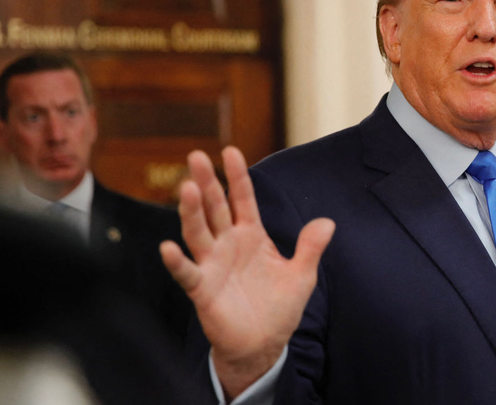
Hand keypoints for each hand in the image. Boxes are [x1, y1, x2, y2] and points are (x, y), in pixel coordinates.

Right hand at [160, 147, 334, 399]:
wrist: (264, 345)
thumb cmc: (279, 307)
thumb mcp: (302, 275)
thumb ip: (311, 247)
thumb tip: (328, 222)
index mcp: (251, 235)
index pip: (242, 199)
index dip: (237, 176)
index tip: (230, 150)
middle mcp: (228, 244)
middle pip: (215, 207)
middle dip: (206, 182)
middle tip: (196, 156)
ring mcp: (213, 265)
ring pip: (198, 232)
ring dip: (191, 211)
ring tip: (186, 188)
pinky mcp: (203, 289)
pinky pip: (187, 273)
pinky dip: (177, 262)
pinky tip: (168, 248)